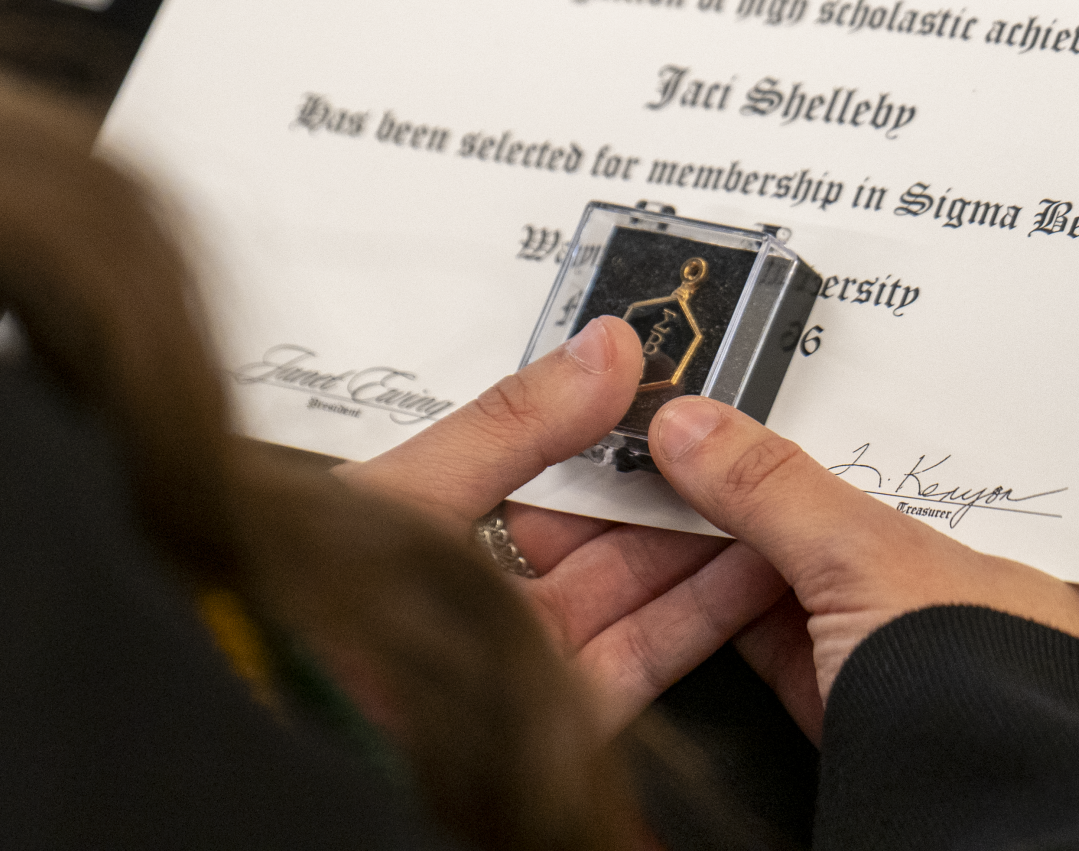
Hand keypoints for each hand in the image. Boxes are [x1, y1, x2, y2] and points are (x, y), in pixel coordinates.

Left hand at [349, 317, 787, 731]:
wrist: (313, 724)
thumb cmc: (325, 615)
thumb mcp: (418, 489)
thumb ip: (514, 425)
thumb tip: (599, 354)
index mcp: (443, 524)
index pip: (551, 464)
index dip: (617, 427)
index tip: (678, 392)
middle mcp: (491, 591)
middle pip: (606, 527)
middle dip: (677, 483)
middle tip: (739, 439)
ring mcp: (530, 654)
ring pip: (638, 586)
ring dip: (706, 541)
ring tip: (765, 492)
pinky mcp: (563, 716)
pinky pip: (648, 653)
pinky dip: (704, 611)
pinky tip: (748, 566)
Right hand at [647, 396, 1078, 739]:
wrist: (968, 835)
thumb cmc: (993, 710)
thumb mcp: (877, 563)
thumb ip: (780, 490)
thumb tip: (700, 431)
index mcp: (1054, 553)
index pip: (958, 448)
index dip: (875, 403)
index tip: (804, 365)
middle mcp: (996, 600)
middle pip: (879, 507)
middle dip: (797, 463)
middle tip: (730, 406)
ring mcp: (924, 656)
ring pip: (826, 570)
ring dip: (753, 524)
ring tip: (693, 458)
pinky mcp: (859, 706)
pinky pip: (789, 632)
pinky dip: (735, 592)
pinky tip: (692, 540)